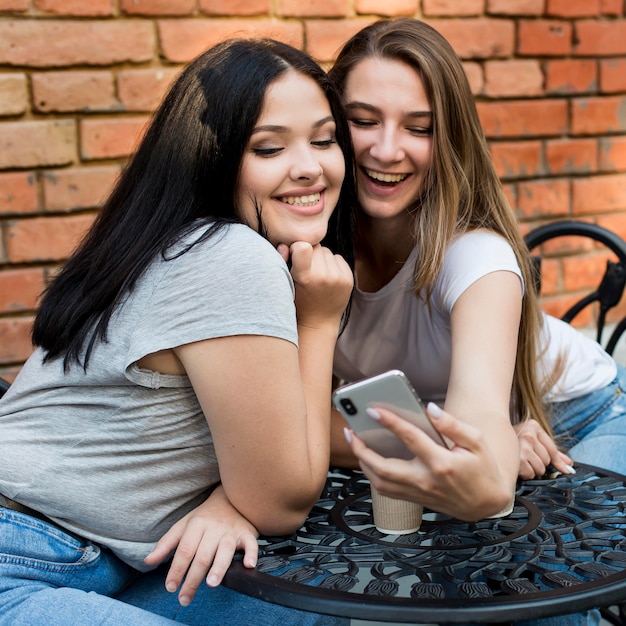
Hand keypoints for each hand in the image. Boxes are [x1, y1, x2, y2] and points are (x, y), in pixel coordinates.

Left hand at [144, 486, 257, 606]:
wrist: (231, 496)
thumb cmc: (205, 516)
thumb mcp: (183, 525)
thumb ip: (167, 544)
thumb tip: (148, 561)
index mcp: (196, 524)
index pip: (184, 550)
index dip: (176, 569)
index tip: (170, 587)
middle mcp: (213, 527)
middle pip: (202, 556)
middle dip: (193, 579)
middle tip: (185, 598)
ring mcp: (231, 530)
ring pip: (225, 550)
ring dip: (219, 567)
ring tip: (212, 583)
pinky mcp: (247, 533)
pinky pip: (251, 543)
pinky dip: (251, 554)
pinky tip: (248, 565)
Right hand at [279, 242, 352, 328]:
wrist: (318, 322)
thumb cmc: (297, 301)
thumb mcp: (285, 283)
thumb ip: (283, 261)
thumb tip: (285, 244)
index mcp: (305, 278)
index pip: (303, 247)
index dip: (298, 247)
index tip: (296, 255)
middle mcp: (323, 277)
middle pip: (315, 246)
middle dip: (309, 254)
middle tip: (306, 270)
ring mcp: (338, 278)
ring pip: (327, 251)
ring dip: (320, 259)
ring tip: (316, 275)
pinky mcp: (348, 279)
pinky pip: (338, 258)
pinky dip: (331, 264)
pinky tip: (326, 277)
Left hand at [343, 404, 516, 520]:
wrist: (487, 503)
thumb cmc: (482, 468)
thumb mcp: (476, 442)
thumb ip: (453, 425)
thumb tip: (429, 409)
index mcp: (442, 463)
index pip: (410, 438)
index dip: (390, 422)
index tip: (373, 410)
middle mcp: (426, 480)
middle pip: (384, 467)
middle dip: (362, 449)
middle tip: (350, 430)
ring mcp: (419, 493)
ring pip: (380, 482)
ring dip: (363, 462)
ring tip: (354, 441)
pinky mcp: (415, 499)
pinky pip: (386, 490)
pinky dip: (372, 475)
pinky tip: (367, 459)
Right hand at [514, 419, 573, 478]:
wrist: (490, 441)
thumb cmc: (514, 443)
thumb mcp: (534, 441)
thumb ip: (554, 453)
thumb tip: (570, 467)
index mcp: (533, 426)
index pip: (553, 450)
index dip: (557, 461)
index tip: (564, 469)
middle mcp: (528, 434)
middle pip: (547, 460)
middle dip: (539, 463)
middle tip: (527, 458)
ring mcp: (522, 446)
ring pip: (540, 469)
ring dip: (532, 469)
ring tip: (521, 461)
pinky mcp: (517, 459)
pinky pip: (530, 474)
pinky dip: (525, 474)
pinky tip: (517, 466)